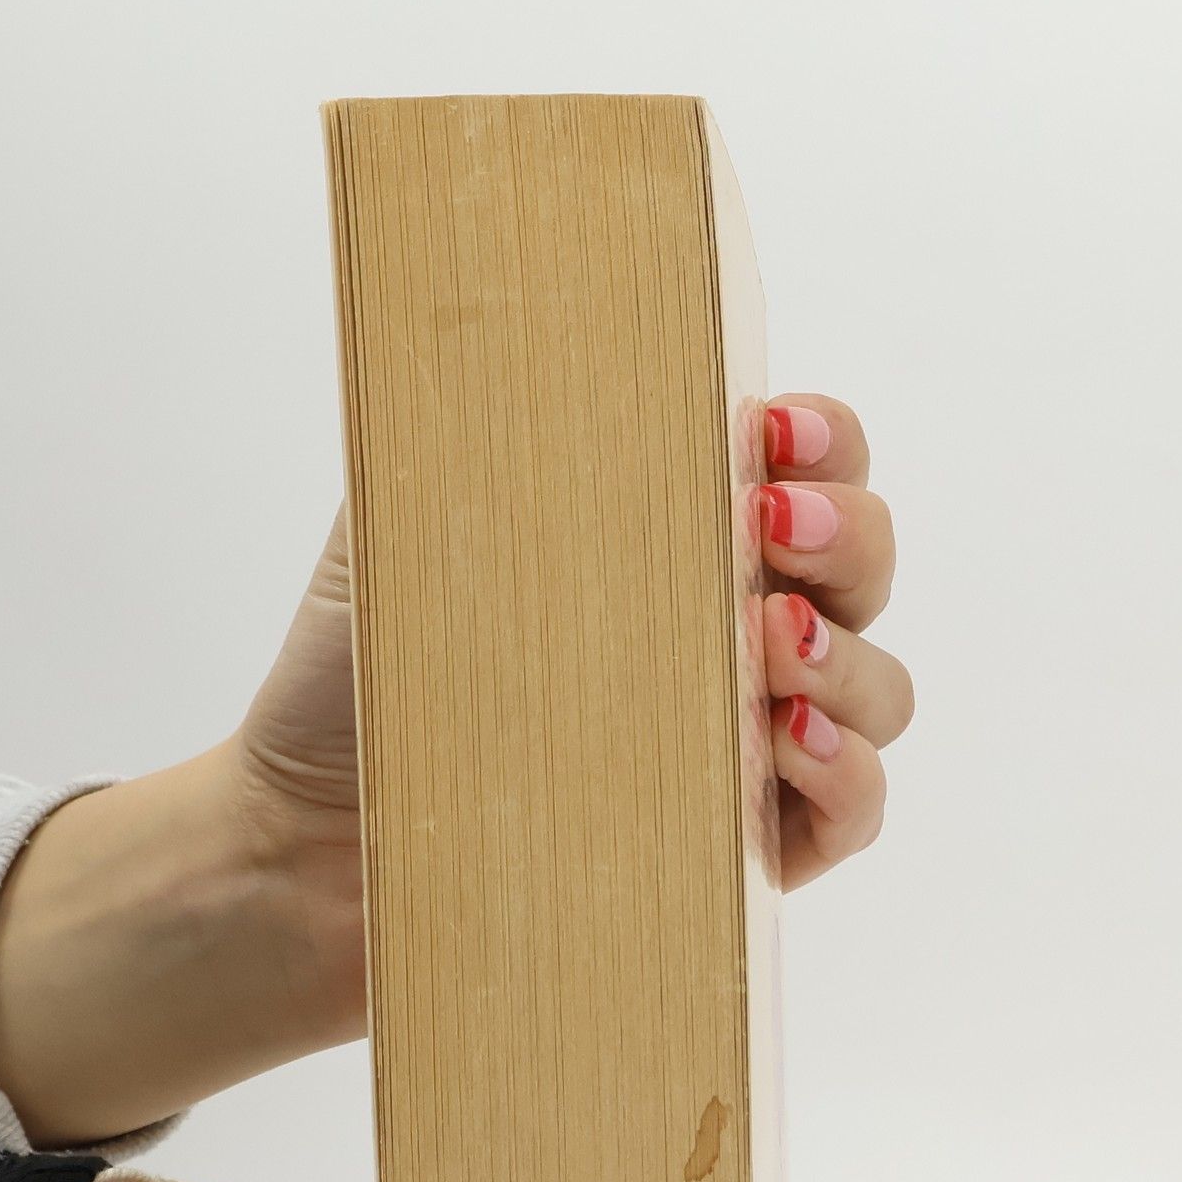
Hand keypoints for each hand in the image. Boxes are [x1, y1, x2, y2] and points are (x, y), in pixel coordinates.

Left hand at [0, 393, 908, 1142]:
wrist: (304, 844)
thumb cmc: (357, 683)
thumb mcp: (397, 528)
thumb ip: (468, 434)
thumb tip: (522, 327)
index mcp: (669, 542)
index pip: (803, 469)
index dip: (821, 441)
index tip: (772, 430)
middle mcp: (724, 637)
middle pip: (862, 568)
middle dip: (845, 536)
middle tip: (767, 531)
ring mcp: (743, 748)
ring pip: (877, 690)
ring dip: (849, 661)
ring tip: (768, 649)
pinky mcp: (738, 854)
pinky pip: (848, 816)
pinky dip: (846, 778)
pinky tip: (784, 745)